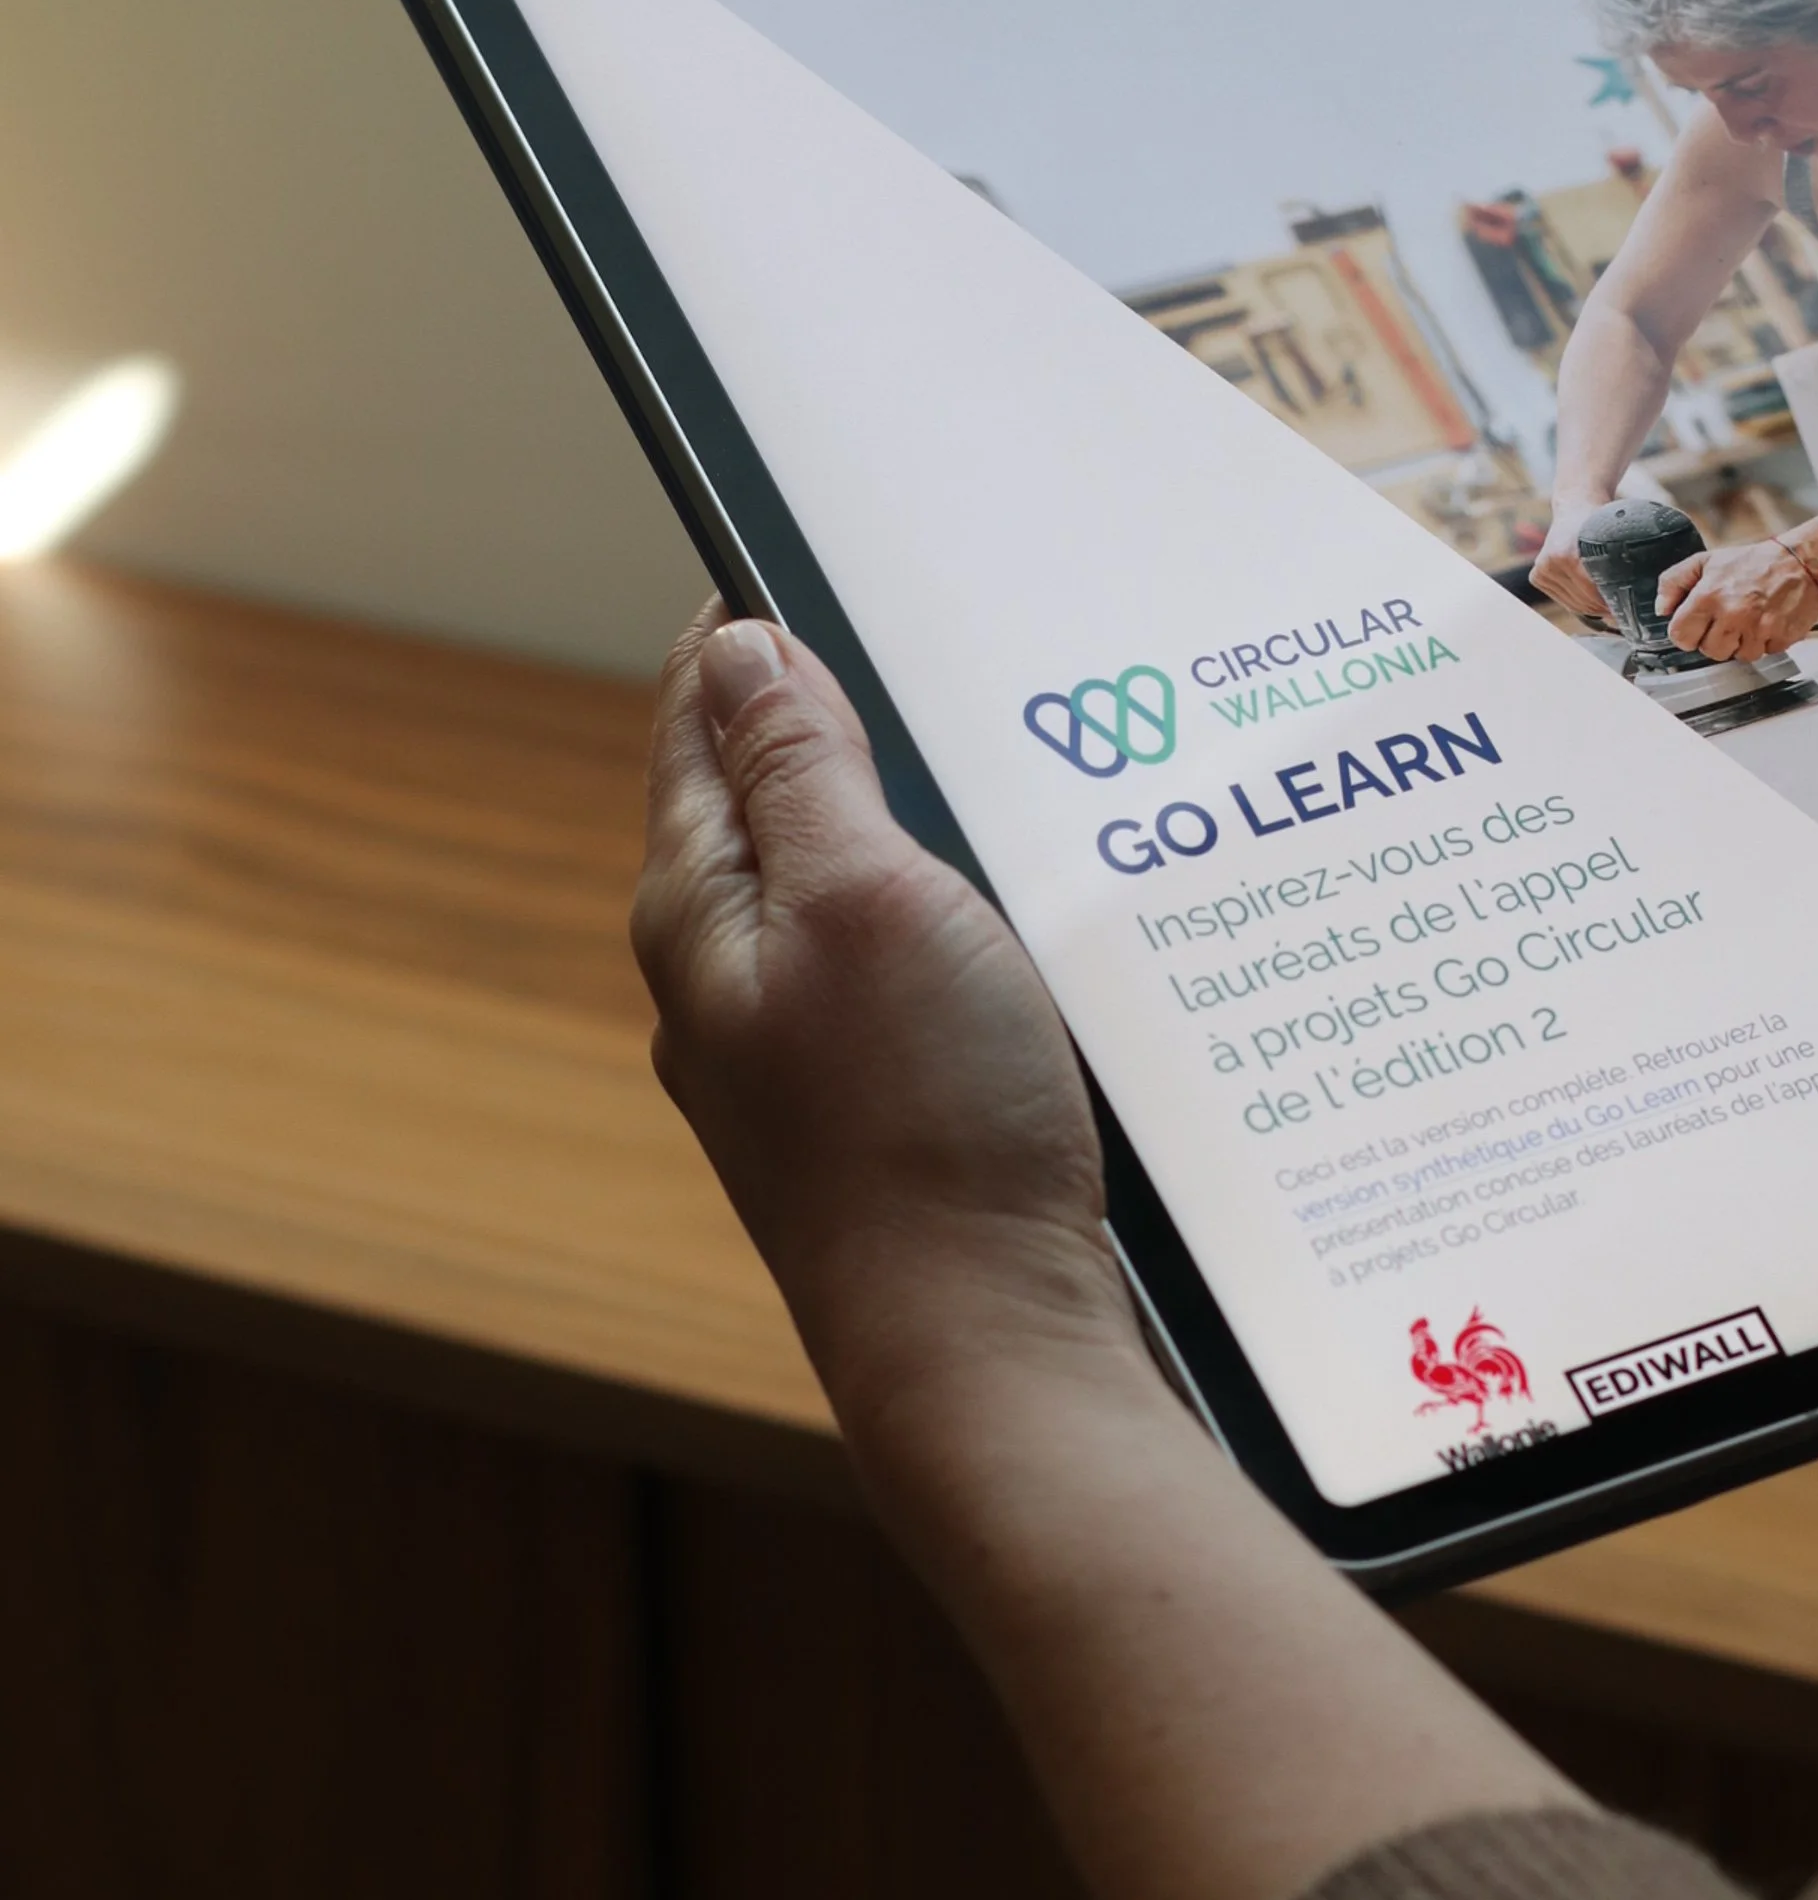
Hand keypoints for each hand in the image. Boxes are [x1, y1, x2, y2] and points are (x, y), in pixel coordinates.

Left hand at [633, 609, 1138, 1437]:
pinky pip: (910, 982)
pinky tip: (1037, 925)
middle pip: (777, 805)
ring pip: (852, 897)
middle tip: (947, 644)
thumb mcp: (865, 903)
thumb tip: (734, 647)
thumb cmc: (925, 1131)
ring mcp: (805, 1061)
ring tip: (1012, 768)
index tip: (815, 546)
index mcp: (699, 915)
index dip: (751, 625)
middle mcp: (732, 986)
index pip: (698, 719)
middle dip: (851, 721)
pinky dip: (961, 926)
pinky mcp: (885, 1118)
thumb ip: (800, 771)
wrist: (988, 1353)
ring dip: (920, 829)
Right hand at [1528, 503, 1614, 623]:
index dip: (1610, 603)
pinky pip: (1563, 601)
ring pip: (1573, 605)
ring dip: (1592, 609)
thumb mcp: (1611, 543)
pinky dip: (1579, 603)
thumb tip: (1625, 605)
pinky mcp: (1536, 576)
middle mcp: (1550, 562)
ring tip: (1608, 608)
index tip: (1625, 609)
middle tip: (1620, 611)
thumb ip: (1616, 571)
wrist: (1575, 507)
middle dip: (1603, 608)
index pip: (1592, 591)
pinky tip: (1591, 600)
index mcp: (1566, 554)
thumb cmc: (1597, 525)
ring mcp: (1541, 570)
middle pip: (1583, 601)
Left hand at [1658, 534, 1817, 660]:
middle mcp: (1733, 615)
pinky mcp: (1780, 638)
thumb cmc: (1754, 561)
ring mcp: (1758, 629)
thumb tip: (1662, 609)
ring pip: (1736, 657)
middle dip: (1715, 638)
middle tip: (1726, 620)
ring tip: (1747, 620)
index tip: (1696, 626)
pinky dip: (1763, 642)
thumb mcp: (1708, 561)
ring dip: (1739, 643)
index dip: (1686, 633)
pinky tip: (1765, 622)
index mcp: (1709, 596)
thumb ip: (1675, 581)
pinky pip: (1763, 654)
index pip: (1681, 636)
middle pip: (1708, 651)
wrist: (1801, 561)